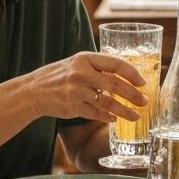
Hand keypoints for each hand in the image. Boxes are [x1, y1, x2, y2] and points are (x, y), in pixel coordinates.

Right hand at [28, 51, 147, 122]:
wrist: (33, 91)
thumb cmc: (60, 76)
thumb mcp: (77, 64)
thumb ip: (99, 68)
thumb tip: (127, 76)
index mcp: (85, 59)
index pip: (116, 64)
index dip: (132, 74)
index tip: (143, 82)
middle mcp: (82, 73)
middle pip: (115, 84)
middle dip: (133, 95)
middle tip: (145, 101)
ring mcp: (77, 91)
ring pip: (107, 103)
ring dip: (124, 111)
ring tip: (136, 116)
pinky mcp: (73, 107)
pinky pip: (96, 114)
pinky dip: (107, 117)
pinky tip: (114, 119)